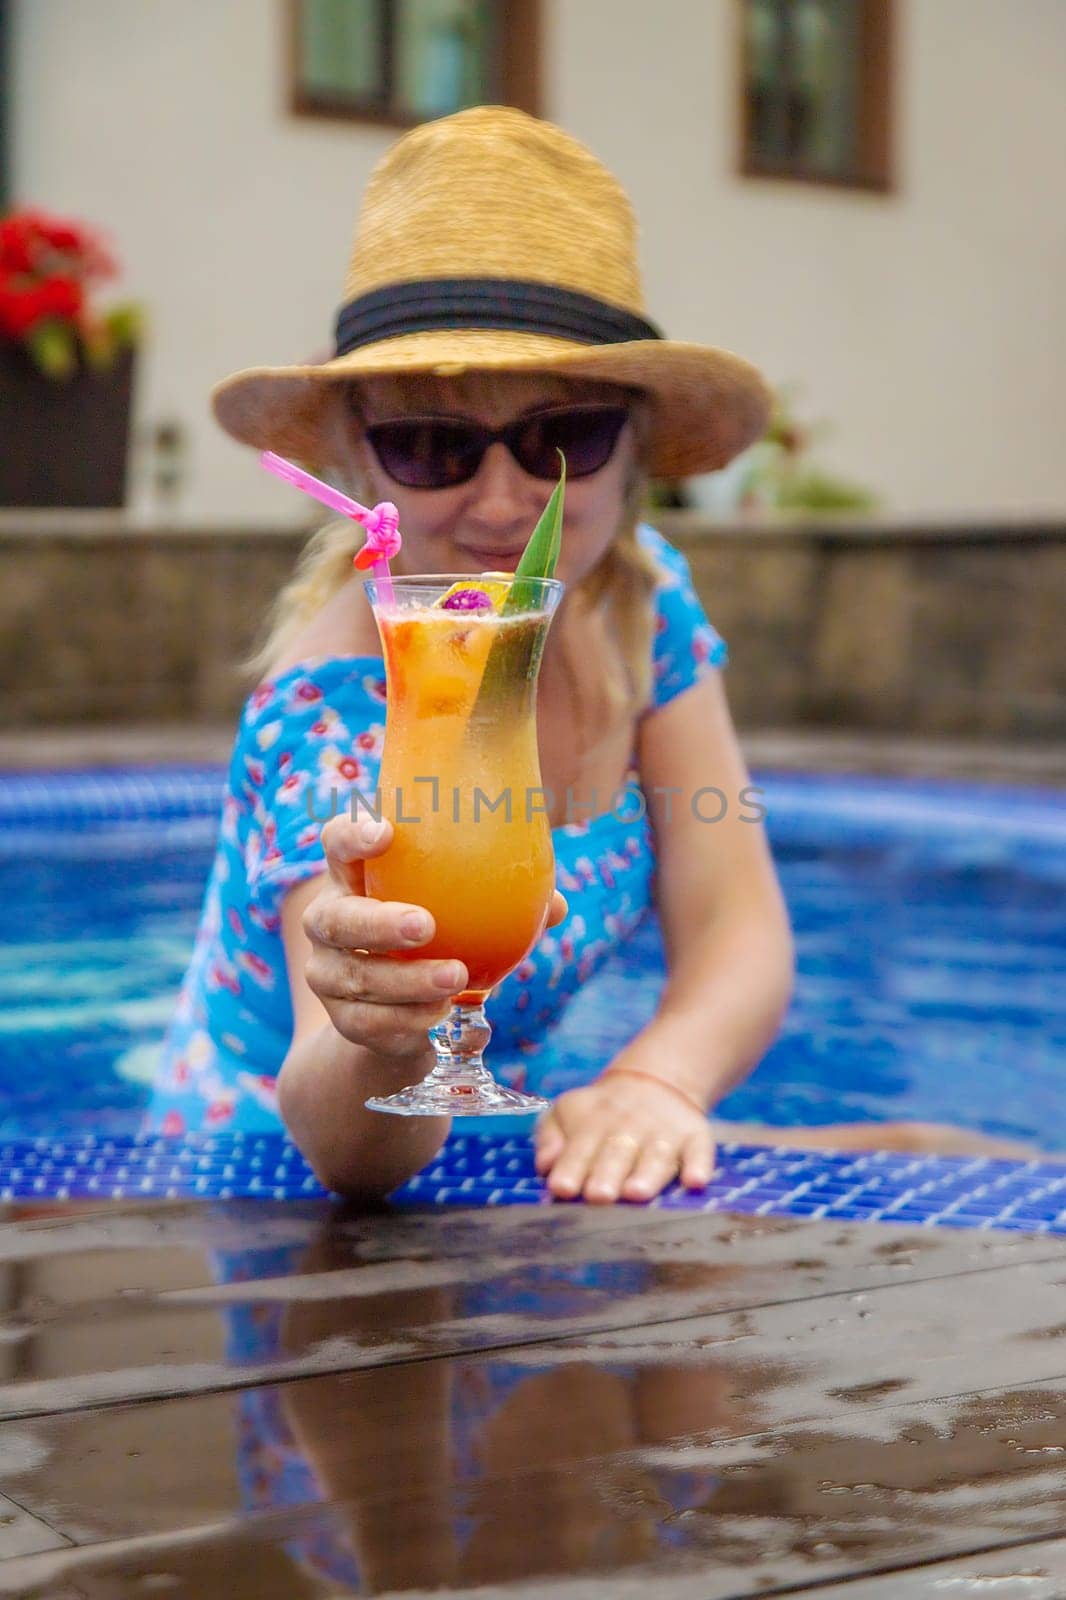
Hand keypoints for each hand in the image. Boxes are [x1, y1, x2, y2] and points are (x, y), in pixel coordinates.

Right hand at [303, 814, 568, 1062]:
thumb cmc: (440, 940)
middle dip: (379, 922)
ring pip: (356, 976)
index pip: (338, 843)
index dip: (353, 834)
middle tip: (425, 925)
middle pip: (335, 918)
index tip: (386, 833)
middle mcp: (330, 920)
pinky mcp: (343, 1018)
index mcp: (356, 877)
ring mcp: (329, 972)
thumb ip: (504, 902)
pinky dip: (408, 1017)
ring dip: (407, 978)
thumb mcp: (464, 915)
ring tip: (456, 977)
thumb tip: (555, 905)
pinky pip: (370, 1021)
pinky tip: (439, 1011)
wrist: (401, 1016)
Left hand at [534, 1069, 714, 1204]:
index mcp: (592, 1125)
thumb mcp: (567, 1113)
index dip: (570, 1168)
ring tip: (637, 1193)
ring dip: (648, 1174)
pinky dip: (699, 1166)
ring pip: (656, 1156)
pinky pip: (700, 1151)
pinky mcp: (695, 1136)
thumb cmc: (599, 1114)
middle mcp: (628, 1128)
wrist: (654, 1083)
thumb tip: (545, 1165)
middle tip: (598, 1196)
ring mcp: (664, 1133)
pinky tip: (695, 1181)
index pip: (578, 1149)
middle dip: (606, 1175)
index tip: (561, 1188)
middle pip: (616, 1154)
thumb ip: (550, 1138)